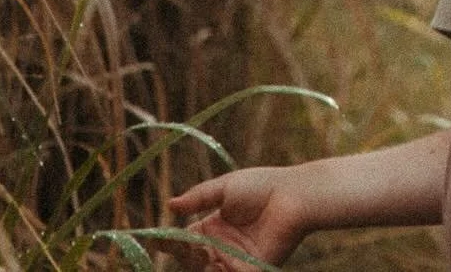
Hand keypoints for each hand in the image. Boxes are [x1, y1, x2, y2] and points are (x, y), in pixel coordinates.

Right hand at [168, 167, 307, 269]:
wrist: (294, 198)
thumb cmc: (262, 186)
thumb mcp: (226, 187)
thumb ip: (199, 198)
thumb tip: (170, 204)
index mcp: (212, 227)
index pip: (183, 241)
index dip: (169, 243)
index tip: (156, 241)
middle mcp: (219, 247)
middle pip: (190, 261)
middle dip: (186, 254)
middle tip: (192, 244)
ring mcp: (232, 261)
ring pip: (205, 271)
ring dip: (201, 264)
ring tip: (207, 252)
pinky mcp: (248, 271)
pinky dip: (218, 271)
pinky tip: (217, 262)